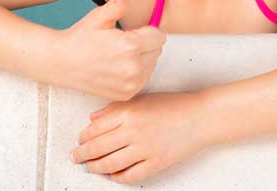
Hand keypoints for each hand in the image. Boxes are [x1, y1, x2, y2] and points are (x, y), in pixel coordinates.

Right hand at [38, 0, 165, 100]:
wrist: (60, 62)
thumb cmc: (79, 37)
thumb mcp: (98, 17)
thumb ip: (118, 4)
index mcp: (130, 46)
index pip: (159, 36)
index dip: (146, 31)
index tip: (130, 32)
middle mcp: (133, 68)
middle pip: (156, 51)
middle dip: (145, 45)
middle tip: (121, 44)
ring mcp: (130, 84)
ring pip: (151, 66)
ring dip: (141, 60)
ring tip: (118, 56)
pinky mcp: (126, 94)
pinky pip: (142, 80)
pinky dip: (135, 74)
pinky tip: (117, 68)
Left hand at [70, 91, 209, 184]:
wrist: (200, 117)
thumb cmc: (174, 105)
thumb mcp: (142, 99)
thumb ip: (115, 108)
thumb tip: (93, 119)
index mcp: (129, 111)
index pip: (95, 128)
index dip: (83, 137)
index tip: (79, 140)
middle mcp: (134, 130)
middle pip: (98, 147)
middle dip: (82, 154)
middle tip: (76, 156)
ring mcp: (145, 149)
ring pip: (110, 164)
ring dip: (95, 167)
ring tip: (90, 167)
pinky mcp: (156, 163)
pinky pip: (130, 175)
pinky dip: (117, 178)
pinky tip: (112, 175)